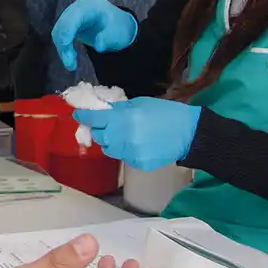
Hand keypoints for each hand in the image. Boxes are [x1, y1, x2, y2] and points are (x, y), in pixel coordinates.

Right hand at [52, 0, 138, 71]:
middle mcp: (76, 8)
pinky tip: (71, 56)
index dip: (66, 36)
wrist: (116, 23)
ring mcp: (70, 14)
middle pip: (62, 26)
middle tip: (71, 65)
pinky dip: (63, 47)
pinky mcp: (67, 22)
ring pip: (58, 32)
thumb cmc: (116, 26)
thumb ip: (106, 38)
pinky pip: (59, 35)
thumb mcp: (116, 32)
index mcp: (89, 7)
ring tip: (72, 64)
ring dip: (62, 49)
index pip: (71, 19)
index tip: (68, 54)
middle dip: (63, 46)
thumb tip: (98, 47)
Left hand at [73, 97, 202, 171]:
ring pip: (109, 149)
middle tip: (104, 125)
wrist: (189, 133)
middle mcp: (123, 137)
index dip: (84, 116)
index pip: (94, 119)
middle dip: (99, 130)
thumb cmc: (165, 113)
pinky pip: (123, 157)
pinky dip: (125, 150)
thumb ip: (118, 109)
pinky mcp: (138, 164)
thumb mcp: (139, 103)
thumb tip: (101, 110)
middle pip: (98, 137)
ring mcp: (130, 153)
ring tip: (123, 135)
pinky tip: (138, 144)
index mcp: (123, 119)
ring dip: (111, 142)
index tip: (79, 115)